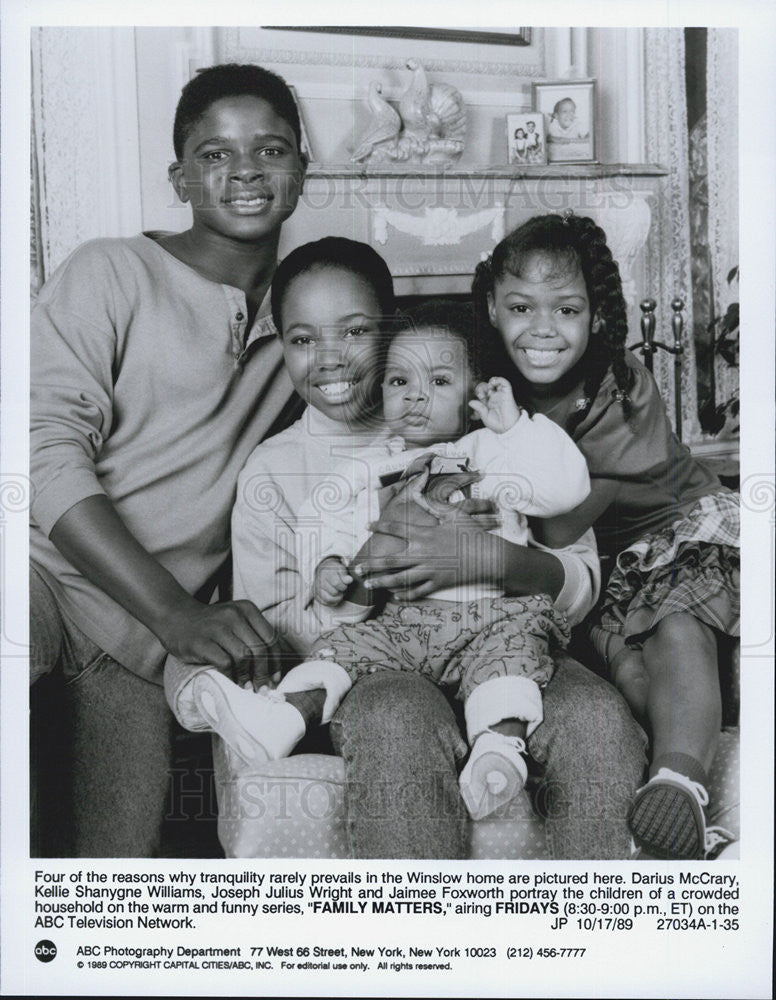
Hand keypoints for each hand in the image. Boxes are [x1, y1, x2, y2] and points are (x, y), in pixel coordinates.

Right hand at [157, 597, 280, 687]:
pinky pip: (224, 663)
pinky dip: (230, 676)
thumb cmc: (211, 625)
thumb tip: (271, 669)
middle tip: (262, 689)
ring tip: (247, 687)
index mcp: (247, 609)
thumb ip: (252, 636)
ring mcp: (217, 628)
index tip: (275, 677)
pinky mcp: (202, 642)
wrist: (176, 617)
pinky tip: (230, 682)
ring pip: (244, 656)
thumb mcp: (235, 620)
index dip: (276, 661)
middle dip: (263, 673)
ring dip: (247, 677)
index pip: (270, 637)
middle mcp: (234, 615)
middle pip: (259, 649)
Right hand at [314, 557, 352, 605]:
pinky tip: (334, 597)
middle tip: (341, 588)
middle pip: (334, 592)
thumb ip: (345, 576)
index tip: (344, 584)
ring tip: (338, 593)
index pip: (336, 583)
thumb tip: (349, 580)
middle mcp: (319, 581)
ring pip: (329, 599)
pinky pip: (324, 602)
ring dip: (337, 598)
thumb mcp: (341, 570)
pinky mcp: (316, 595)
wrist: (324, 571)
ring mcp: (316, 588)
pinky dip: (331, 602)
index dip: (343, 586)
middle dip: (340, 592)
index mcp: (326, 573)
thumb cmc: (333, 570)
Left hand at [354, 513, 508, 600]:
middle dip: (372, 564)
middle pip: (391, 560)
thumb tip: (421, 495)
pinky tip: (395, 596)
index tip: (367, 525)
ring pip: (400, 578)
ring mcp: (429, 570)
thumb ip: (435, 506)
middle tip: (356, 567)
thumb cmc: (472, 534)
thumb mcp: (454, 515)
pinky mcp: (437, 583)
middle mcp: (423, 553)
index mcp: (425, 534)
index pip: (397, 529)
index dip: (380, 526)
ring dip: (382, 581)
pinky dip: (405, 594)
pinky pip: (418, 591)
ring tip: (368, 584)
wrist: (488, 557)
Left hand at [469, 377, 520, 433]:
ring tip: (489, 385)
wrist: (508, 428)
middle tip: (482, 390)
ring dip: (492, 381)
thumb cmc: (498, 425)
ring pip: (497, 382)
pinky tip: (494, 383)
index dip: (479, 391)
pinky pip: (505, 383)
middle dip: (484, 386)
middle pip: (488, 386)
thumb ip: (479, 408)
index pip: (482, 393)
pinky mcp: (508, 394)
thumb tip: (470, 402)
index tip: (478, 395)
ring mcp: (501, 395)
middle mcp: (495, 398)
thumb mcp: (485, 416)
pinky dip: (499, 380)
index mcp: (489, 403)